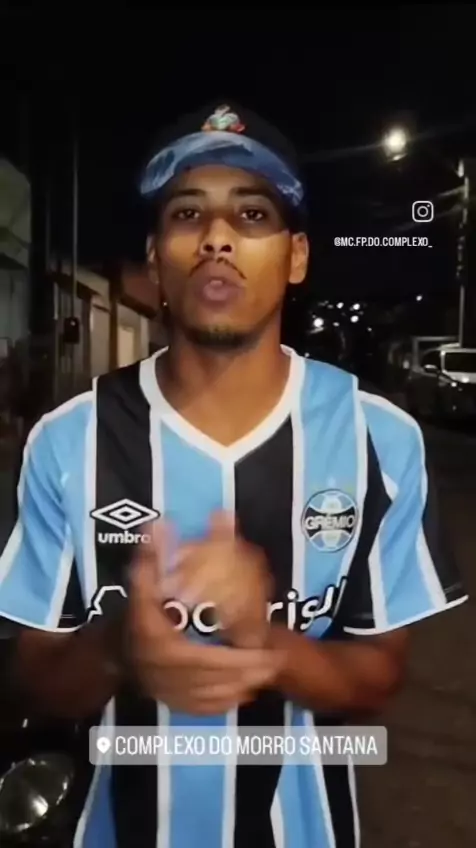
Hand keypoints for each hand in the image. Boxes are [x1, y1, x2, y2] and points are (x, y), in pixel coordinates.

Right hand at [125, 524, 279, 714]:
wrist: (112, 649)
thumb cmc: (134, 613)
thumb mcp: (142, 582)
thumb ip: (152, 555)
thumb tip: (159, 522)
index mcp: (162, 646)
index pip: (206, 659)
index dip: (237, 660)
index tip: (265, 652)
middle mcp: (164, 675)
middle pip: (214, 679)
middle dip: (249, 673)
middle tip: (275, 661)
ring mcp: (167, 693)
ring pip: (211, 696)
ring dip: (242, 687)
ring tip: (267, 674)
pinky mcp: (170, 704)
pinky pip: (202, 708)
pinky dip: (225, 703)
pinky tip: (244, 692)